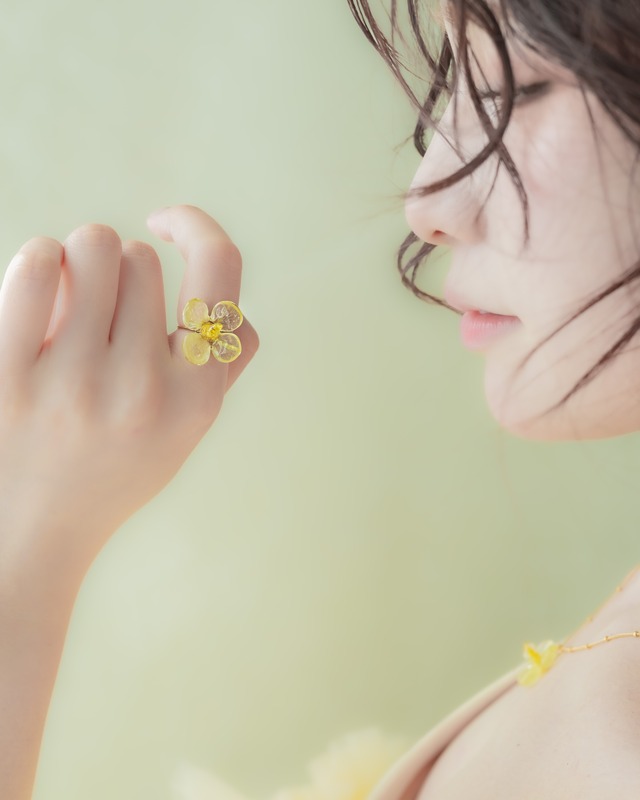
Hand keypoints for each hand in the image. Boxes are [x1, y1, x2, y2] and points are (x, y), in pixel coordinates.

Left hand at [0, 205, 258, 581]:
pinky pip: (37, 263)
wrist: (29, 534)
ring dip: (79, 263)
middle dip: (120, 274)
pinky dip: (40, 261)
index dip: (195, 226)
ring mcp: (72, 384)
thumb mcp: (187, 432)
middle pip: (139, 256)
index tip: (164, 220)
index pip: (220, 270)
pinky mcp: (7, 376)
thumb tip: (234, 307)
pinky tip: (39, 288)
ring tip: (67, 306)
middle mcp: (141, 390)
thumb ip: (222, 369)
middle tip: (101, 317)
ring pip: (92, 246)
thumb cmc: (113, 469)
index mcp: (195, 399)